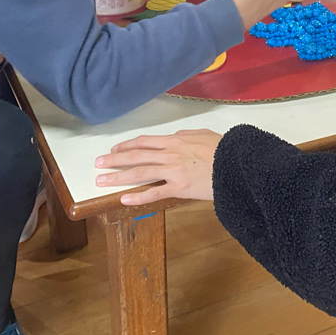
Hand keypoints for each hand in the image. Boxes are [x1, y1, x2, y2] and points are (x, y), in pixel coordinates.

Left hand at [95, 129, 221, 205]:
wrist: (237, 164)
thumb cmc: (224, 149)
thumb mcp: (204, 135)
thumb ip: (187, 135)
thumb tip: (175, 136)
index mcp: (175, 140)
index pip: (144, 142)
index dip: (127, 145)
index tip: (114, 148)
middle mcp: (169, 154)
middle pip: (136, 156)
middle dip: (114, 159)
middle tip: (98, 163)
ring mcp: (173, 171)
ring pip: (139, 173)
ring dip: (118, 177)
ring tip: (101, 181)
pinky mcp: (179, 188)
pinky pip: (154, 193)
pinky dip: (138, 197)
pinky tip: (124, 199)